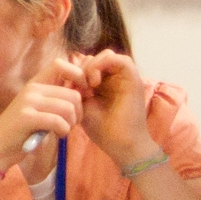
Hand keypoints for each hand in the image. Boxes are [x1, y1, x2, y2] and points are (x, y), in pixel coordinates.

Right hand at [0, 76, 83, 171]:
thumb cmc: (24, 130)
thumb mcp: (41, 108)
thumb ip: (58, 98)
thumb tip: (85, 91)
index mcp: (36, 83)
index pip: (61, 64)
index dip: (78, 76)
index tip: (81, 96)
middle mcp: (31, 88)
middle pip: (73, 94)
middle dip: (79, 113)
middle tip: (70, 123)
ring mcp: (28, 101)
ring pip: (68, 108)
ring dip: (71, 124)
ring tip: (63, 130)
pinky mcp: (26, 117)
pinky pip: (58, 121)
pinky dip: (63, 131)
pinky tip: (58, 135)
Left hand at [69, 50, 158, 167]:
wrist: (120, 144)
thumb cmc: (101, 128)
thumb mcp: (82, 104)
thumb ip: (76, 87)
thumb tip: (66, 71)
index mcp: (103, 84)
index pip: (87, 64)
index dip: (75, 70)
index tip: (68, 86)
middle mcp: (115, 78)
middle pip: (96, 57)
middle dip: (82, 68)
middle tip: (76, 86)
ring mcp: (125, 78)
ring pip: (107, 55)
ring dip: (92, 66)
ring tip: (86, 84)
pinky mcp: (133, 79)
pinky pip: (120, 59)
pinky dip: (103, 64)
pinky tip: (94, 81)